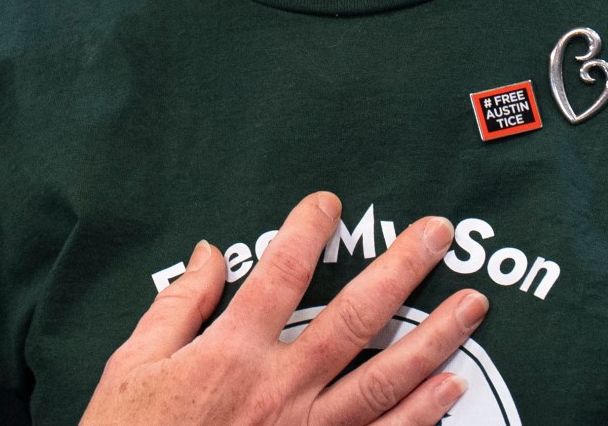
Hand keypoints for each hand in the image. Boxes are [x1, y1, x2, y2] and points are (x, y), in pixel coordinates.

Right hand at [78, 191, 487, 425]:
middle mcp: (279, 388)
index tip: (329, 203)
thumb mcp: (134, 364)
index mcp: (229, 353)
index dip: (306, 231)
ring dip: (434, 339)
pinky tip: (451, 386)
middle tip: (438, 234)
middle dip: (400, 271)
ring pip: (385, 379)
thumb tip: (212, 254)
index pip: (279, 275)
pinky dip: (421, 413)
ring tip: (473, 305)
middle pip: (354, 319)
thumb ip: (180, 305)